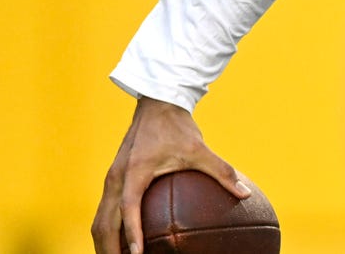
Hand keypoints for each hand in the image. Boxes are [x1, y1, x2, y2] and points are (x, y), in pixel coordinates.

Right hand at [90, 97, 249, 253]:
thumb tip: (245, 194)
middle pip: (104, 223)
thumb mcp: (201, 149)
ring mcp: (111, 180)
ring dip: (105, 243)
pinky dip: (108, 230)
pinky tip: (121, 244)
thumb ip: (222, 172)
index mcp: (133, 173)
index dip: (131, 234)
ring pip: (99, 220)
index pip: (128, 210)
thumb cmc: (178, 128)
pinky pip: (104, 211)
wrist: (157, 105)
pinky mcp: (112, 179)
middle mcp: (116, 179)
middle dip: (109, 250)